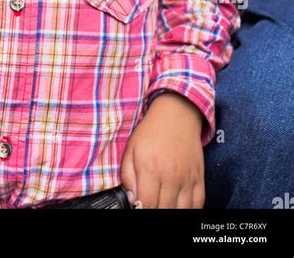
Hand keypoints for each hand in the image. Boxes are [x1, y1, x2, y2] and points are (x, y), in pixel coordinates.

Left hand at [120, 93, 204, 207]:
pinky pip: (198, 203)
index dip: (141, 211)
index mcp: (150, 169)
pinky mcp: (199, 177)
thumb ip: (127, 176)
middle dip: (155, 211)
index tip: (138, 208)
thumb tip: (131, 200)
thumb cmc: (151, 132)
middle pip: (164, 210)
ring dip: (171, 211)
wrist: (177, 114)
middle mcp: (170, 176)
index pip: (146, 205)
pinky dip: (190, 210)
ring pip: (182, 210)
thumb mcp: (131, 149)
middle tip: (151, 204)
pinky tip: (179, 206)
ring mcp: (187, 178)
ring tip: (163, 205)